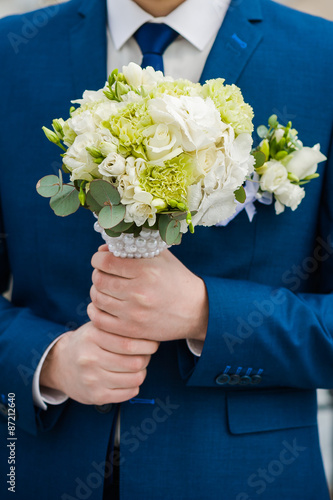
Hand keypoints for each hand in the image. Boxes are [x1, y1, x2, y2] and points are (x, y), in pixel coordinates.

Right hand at [40, 321, 158, 404]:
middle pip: (135, 362)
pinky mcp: (95, 396)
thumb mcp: (97, 327)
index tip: (152, 342)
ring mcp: (92, 379)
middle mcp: (90, 358)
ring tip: (137, 366)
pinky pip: (128, 393)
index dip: (148, 344)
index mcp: (92, 337)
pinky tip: (129, 378)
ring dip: (142, 372)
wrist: (61, 364)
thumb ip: (118, 326)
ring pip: (135, 378)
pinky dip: (134, 386)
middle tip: (146, 354)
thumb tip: (150, 330)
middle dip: (147, 358)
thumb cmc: (87, 342)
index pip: (129, 342)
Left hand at [89, 246, 208, 342]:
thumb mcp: (160, 257)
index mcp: (147, 270)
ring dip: (97, 291)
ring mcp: (134, 313)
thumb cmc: (176, 279)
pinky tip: (101, 305)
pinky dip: (95, 310)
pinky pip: (100, 320)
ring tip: (104, 288)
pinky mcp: (132, 330)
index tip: (101, 259)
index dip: (98, 258)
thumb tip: (104, 249)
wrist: (196, 311)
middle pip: (99, 280)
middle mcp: (139, 292)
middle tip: (103, 273)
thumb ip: (134, 248)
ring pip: (98, 298)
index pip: (106, 261)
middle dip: (98, 274)